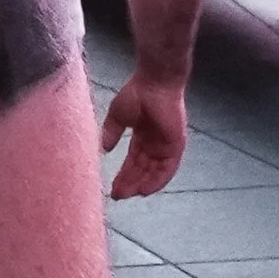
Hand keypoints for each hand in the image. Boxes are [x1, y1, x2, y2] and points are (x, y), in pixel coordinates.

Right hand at [99, 68, 186, 197]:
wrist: (154, 82)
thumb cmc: (136, 94)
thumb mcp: (118, 117)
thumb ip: (111, 133)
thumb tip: (102, 150)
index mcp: (143, 137)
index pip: (133, 162)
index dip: (123, 175)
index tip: (112, 188)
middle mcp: (155, 144)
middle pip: (142, 169)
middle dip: (130, 183)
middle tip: (117, 195)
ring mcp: (166, 145)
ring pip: (154, 171)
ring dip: (141, 184)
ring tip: (128, 195)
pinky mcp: (176, 145)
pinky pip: (167, 168)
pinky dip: (157, 180)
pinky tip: (145, 190)